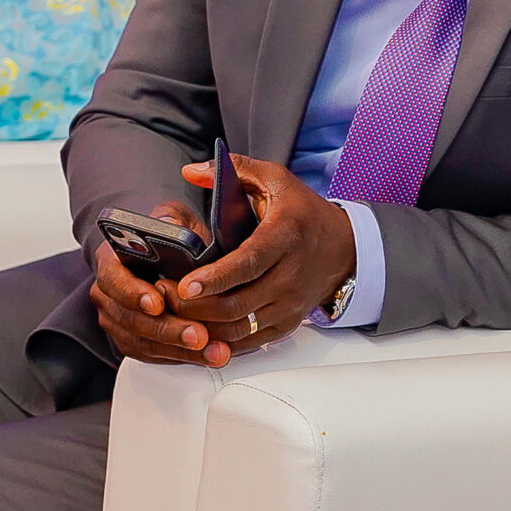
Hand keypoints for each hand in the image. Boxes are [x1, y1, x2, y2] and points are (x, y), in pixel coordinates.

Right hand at [90, 203, 229, 366]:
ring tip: (212, 350)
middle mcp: (109, 295)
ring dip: (180, 350)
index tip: (157, 303)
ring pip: (143, 343)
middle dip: (166, 330)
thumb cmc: (168, 237)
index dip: (133, 293)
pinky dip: (183, 357)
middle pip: (130, 319)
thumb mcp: (172, 218)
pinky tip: (209, 355)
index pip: (113, 279)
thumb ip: (171, 220)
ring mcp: (120, 321)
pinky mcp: (136, 341)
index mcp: (111, 261)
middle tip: (197, 334)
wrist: (166, 256)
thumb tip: (169, 224)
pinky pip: (155, 355)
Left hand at [164, 154, 355, 354]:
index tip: (187, 285)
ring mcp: (291, 303)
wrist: (345, 249)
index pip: (249, 262)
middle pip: (239, 303)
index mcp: (286, 234)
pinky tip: (200, 331)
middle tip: (165, 298)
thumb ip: (234, 169)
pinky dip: (223, 341)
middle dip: (196, 307)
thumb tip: (191, 171)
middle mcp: (291, 273)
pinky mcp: (289, 323)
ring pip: (241, 327)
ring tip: (175, 314)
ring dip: (204, 326)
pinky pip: (251, 342)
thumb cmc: (304, 213)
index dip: (217, 277)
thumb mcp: (276, 180)